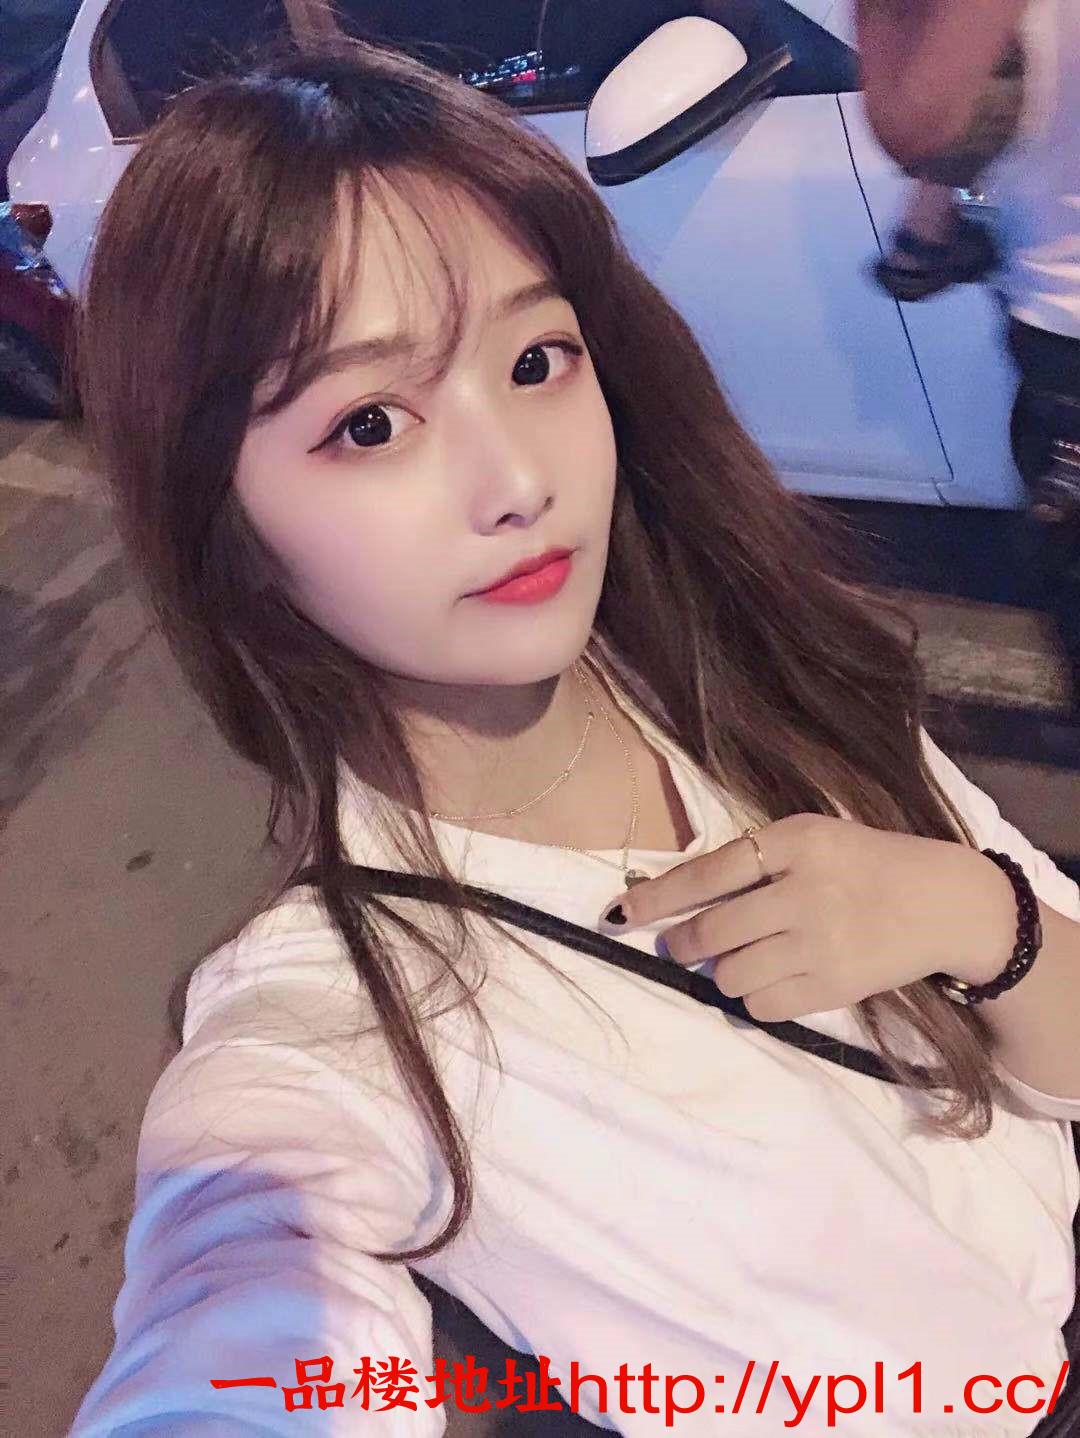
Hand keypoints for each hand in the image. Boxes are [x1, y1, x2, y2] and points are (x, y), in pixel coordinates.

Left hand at [600, 815, 1016, 1021]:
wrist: (945, 903)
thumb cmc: (866, 864)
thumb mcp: (814, 838)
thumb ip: (755, 862)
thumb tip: (681, 903)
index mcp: (796, 842)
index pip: (708, 873)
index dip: (656, 897)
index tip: (620, 912)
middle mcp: (803, 890)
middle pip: (710, 933)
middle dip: (685, 943)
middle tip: (684, 944)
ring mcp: (820, 942)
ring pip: (729, 975)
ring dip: (723, 971)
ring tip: (750, 956)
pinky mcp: (835, 986)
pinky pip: (761, 1005)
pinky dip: (754, 996)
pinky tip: (775, 976)